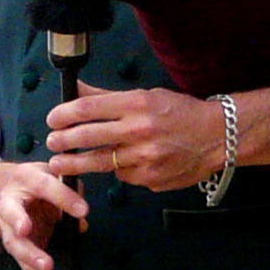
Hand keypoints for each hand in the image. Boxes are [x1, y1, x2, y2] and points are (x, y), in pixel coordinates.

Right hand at [0, 164, 89, 269]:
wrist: (9, 188)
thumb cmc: (37, 180)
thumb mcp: (53, 172)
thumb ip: (70, 189)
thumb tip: (82, 219)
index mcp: (24, 179)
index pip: (45, 187)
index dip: (63, 198)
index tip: (84, 210)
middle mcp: (10, 205)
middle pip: (15, 228)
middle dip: (29, 246)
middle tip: (46, 261)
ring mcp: (10, 228)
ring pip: (17, 249)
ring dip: (33, 263)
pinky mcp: (18, 246)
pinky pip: (27, 265)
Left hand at [46, 86, 228, 192]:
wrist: (219, 137)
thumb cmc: (182, 113)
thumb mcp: (148, 96)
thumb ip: (109, 97)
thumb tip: (76, 91)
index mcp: (139, 104)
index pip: (88, 108)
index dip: (63, 114)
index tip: (53, 119)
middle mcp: (140, 130)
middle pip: (87, 136)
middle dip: (62, 140)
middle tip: (51, 142)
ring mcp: (144, 157)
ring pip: (98, 163)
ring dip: (73, 163)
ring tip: (59, 163)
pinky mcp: (149, 178)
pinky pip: (122, 176)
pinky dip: (116, 170)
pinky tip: (116, 165)